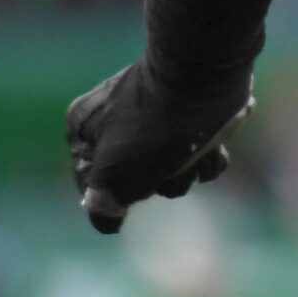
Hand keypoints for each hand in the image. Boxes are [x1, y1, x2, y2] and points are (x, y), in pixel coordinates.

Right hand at [66, 61, 252, 233]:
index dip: (117, 192)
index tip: (131, 181)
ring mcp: (152, 119)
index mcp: (83, 130)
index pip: (91, 186)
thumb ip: (102, 205)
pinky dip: (207, 158)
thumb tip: (107, 221)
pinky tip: (213, 148)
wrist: (205, 75)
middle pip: (134, 182)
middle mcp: (113, 122)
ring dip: (187, 172)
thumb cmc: (153, 127)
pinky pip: (194, 156)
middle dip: (158, 183)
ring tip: (195, 153)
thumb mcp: (115, 174)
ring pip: (168, 172)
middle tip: (167, 166)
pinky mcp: (186, 118)